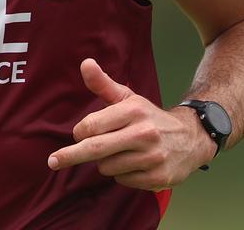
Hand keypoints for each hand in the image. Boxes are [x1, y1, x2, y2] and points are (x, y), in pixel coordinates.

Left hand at [47, 58, 214, 189]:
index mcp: (133, 110)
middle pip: (96, 149)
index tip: (78, 134)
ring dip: (105, 163)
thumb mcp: (128, 98)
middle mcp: (144, 133)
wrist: (191, 138)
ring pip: (107, 167)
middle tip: (53, 161)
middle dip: (70, 156)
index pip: (91, 126)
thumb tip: (85, 63)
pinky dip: (122, 175)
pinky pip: (123, 180)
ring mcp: (152, 157)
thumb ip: (103, 83)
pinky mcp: (158, 177)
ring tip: (120, 152)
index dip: (79, 132)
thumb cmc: (149, 117)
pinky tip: (133, 164)